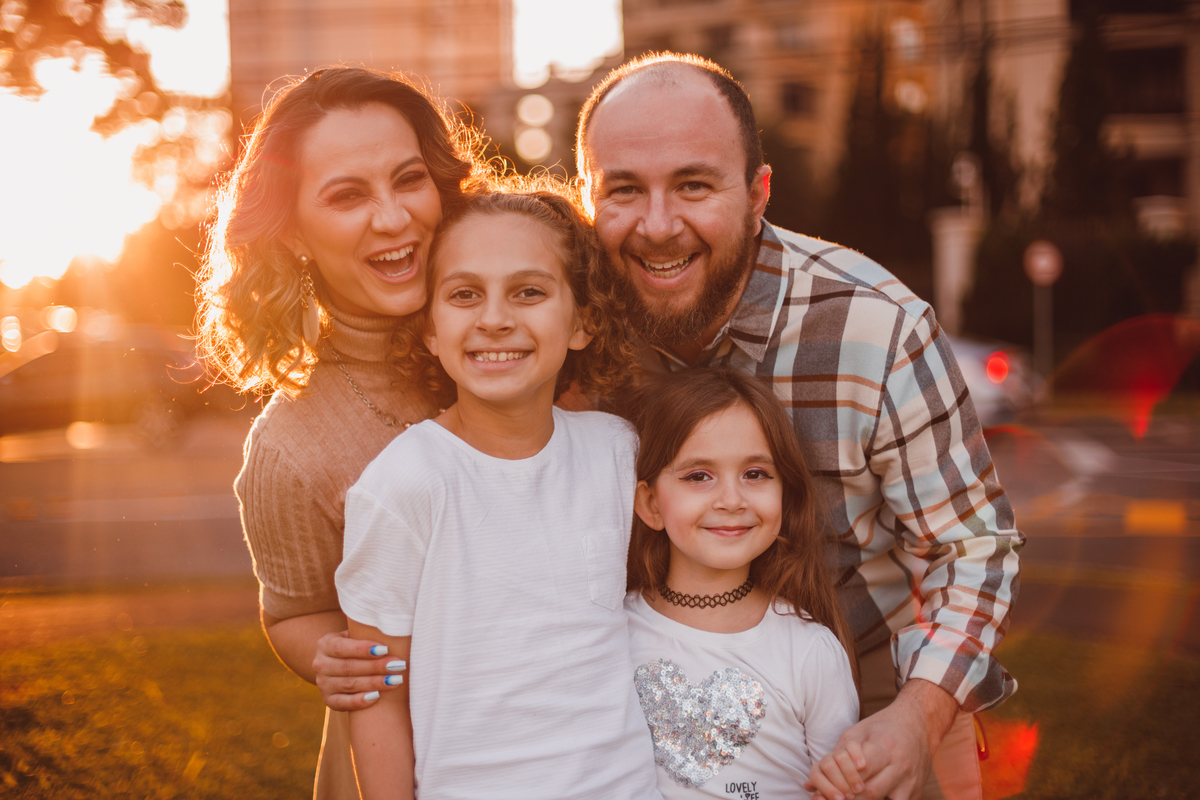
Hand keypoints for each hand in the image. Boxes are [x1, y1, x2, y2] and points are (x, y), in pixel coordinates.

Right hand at [312, 630, 406, 711]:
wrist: (338, 664)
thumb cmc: (355, 645)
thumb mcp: (354, 635)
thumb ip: (365, 633)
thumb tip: (391, 630)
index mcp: (325, 644)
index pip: (342, 647)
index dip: (363, 649)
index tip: (385, 649)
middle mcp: (320, 664)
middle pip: (348, 667)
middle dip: (376, 667)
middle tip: (398, 665)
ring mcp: (323, 684)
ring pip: (349, 685)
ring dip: (374, 683)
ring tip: (395, 680)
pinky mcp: (328, 700)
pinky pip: (344, 703)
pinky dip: (360, 701)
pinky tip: (378, 696)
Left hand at [805, 679, 956, 799]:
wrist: (919, 722)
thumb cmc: (881, 727)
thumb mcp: (856, 733)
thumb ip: (834, 757)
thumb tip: (809, 784)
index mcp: (884, 747)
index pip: (860, 772)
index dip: (842, 784)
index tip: (829, 791)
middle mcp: (900, 765)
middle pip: (871, 791)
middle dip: (849, 797)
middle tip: (834, 799)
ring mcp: (910, 781)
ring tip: (846, 798)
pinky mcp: (916, 791)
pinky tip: (867, 799)